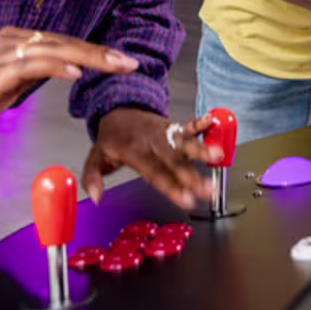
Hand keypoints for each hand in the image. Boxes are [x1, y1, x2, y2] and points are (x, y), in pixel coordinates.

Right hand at [0, 27, 138, 151]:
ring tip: (114, 66)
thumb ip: (35, 71)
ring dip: (88, 58)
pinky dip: (57, 66)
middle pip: (64, 42)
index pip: (63, 41)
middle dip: (100, 53)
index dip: (94, 50)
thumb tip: (67, 68)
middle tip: (128, 62)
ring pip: (55, 50)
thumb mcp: (12, 83)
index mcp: (15, 38)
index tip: (120, 60)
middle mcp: (10, 39)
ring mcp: (3, 52)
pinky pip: (33, 65)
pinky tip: (76, 71)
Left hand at [81, 108, 220, 209]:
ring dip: (201, 149)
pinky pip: (186, 123)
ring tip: (218, 156)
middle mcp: (150, 141)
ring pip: (183, 142)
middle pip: (173, 161)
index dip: (171, 187)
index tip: (186, 200)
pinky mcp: (170, 125)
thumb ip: (92, 178)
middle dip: (192, 176)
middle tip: (207, 190)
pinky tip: (212, 122)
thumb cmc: (110, 139)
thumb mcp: (95, 158)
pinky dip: (199, 123)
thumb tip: (96, 196)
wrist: (118, 110)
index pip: (155, 173)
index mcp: (133, 151)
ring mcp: (162, 132)